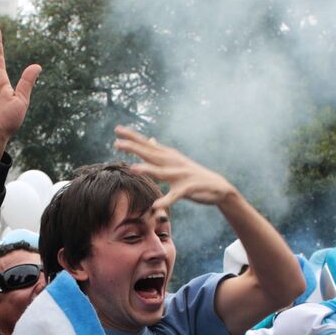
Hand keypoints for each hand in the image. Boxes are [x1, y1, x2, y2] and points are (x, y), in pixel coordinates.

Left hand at [114, 126, 234, 209]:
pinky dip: (166, 200)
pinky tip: (156, 205)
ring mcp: (181, 175)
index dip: (133, 137)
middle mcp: (174, 162)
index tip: (117, 129)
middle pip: (151, 154)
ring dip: (148, 170)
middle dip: (134, 148)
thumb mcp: (176, 160)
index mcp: (169, 156)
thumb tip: (149, 139)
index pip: (148, 144)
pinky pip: (175, 195)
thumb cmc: (193, 174)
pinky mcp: (188, 189)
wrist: (218, 187)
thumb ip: (161, 151)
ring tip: (133, 168)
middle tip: (117, 142)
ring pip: (161, 172)